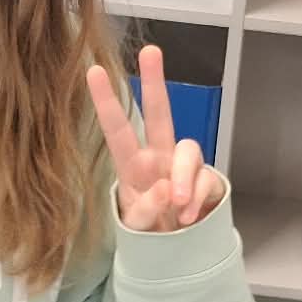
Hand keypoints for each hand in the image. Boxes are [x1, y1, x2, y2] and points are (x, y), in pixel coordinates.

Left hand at [86, 45, 226, 232]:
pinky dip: (197, 201)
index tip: (94, 71)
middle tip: (150, 52)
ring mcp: (184, 167)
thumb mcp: (137, 225)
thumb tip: (166, 189)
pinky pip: (206, 180)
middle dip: (155, 82)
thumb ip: (145, 210)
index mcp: (133, 164)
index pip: (117, 129)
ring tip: (178, 207)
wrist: (177, 249)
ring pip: (190, 149)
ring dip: (184, 178)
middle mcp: (159, 157)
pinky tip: (188, 218)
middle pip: (159, 113)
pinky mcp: (207, 180)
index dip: (106, 101)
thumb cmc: (149, 229)